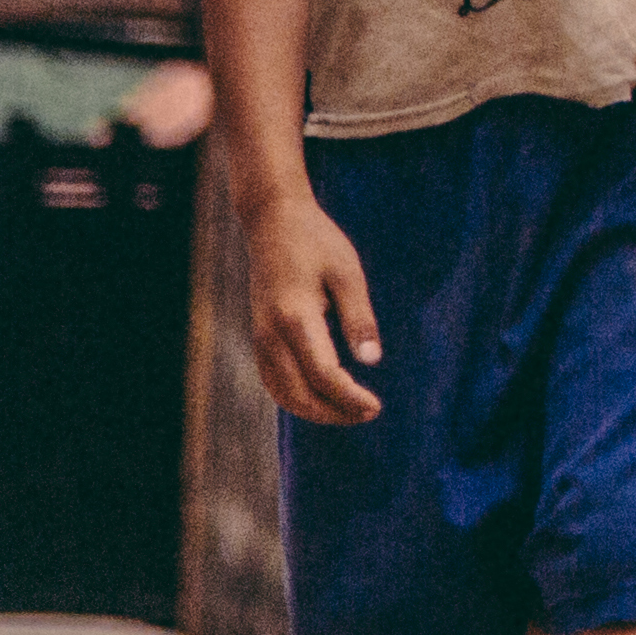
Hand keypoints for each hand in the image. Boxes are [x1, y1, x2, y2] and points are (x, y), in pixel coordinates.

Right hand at [243, 191, 382, 425]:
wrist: (272, 221)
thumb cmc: (317, 242)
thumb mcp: (348, 273)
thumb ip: (359, 318)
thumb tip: (372, 361)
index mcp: (295, 317)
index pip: (323, 374)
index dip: (349, 397)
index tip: (376, 407)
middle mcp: (270, 334)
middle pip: (298, 394)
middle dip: (333, 412)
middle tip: (369, 413)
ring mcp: (260, 337)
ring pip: (281, 393)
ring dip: (314, 410)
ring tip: (350, 411)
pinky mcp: (259, 336)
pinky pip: (273, 381)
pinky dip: (296, 398)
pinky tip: (324, 398)